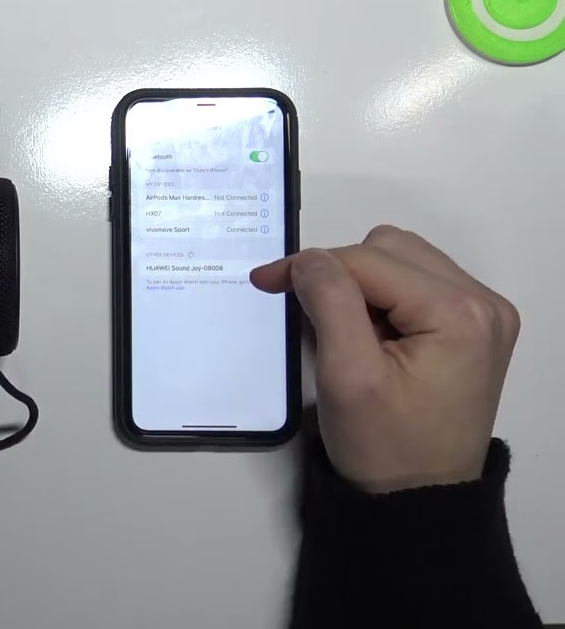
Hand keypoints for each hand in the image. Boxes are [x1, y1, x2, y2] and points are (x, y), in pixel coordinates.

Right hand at [251, 225, 519, 492]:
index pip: (369, 260)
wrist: (420, 498)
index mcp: (459, 314)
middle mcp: (483, 303)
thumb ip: (329, 303)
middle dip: (340, 273)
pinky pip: (417, 281)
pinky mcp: (474, 325)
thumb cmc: (383, 446)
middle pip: (390, 249)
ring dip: (361, 283)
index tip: (264, 282)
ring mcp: (484, 313)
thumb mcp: (347, 376)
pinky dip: (381, 296)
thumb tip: (307, 258)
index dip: (310, 266)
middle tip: (309, 315)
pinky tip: (369, 331)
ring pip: (403, 258)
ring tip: (344, 329)